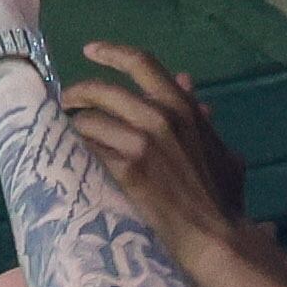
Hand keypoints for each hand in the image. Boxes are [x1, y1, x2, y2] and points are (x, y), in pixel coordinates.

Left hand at [62, 44, 249, 253]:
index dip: (111, 52)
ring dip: (74, 126)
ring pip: (90, 120)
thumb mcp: (221, 150)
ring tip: (65, 133)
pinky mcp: (126, 170)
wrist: (214, 235)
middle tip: (65, 100)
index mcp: (183, 108)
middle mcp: (161, 117)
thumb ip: (202, 119)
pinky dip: (78, 151)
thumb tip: (192, 88)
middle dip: (78, 92)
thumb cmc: (222, 198)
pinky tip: (72, 157)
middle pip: (104, 90)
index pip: (142, 63)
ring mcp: (142, 143)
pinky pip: (89, 150)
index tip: (89, 50)